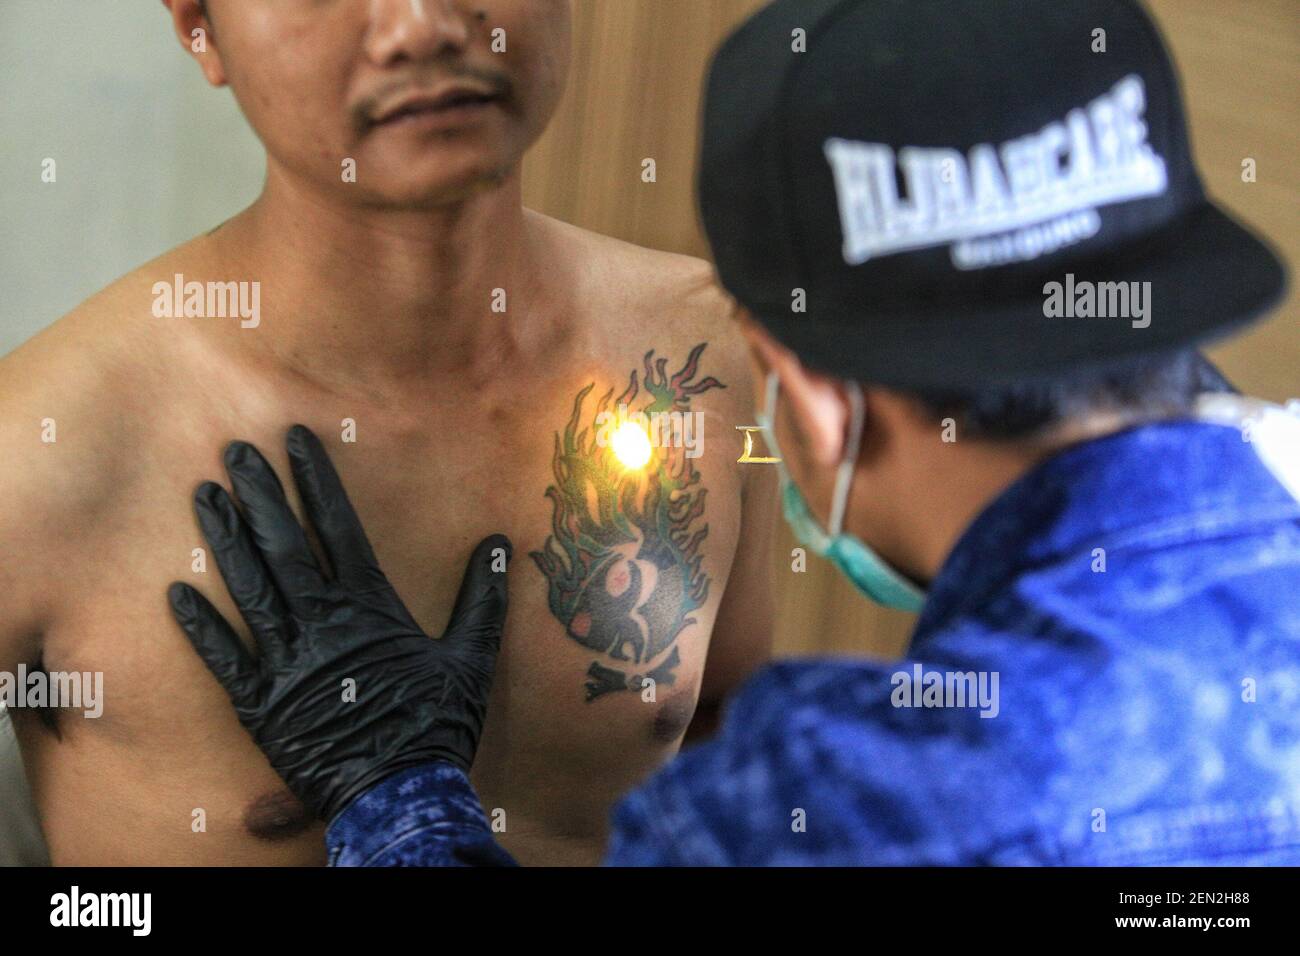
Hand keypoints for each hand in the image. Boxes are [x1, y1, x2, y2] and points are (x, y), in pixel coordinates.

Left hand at [168, 424, 510, 821]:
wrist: (400, 791)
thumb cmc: (437, 723)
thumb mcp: (471, 657)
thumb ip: (483, 599)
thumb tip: (499, 547)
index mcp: (369, 606)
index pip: (338, 526)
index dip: (315, 479)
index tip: (296, 439)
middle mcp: (323, 622)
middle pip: (284, 544)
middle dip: (259, 493)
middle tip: (234, 450)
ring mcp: (287, 660)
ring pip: (249, 587)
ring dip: (225, 540)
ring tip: (202, 496)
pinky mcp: (261, 702)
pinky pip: (223, 658)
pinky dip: (200, 626)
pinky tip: (176, 592)